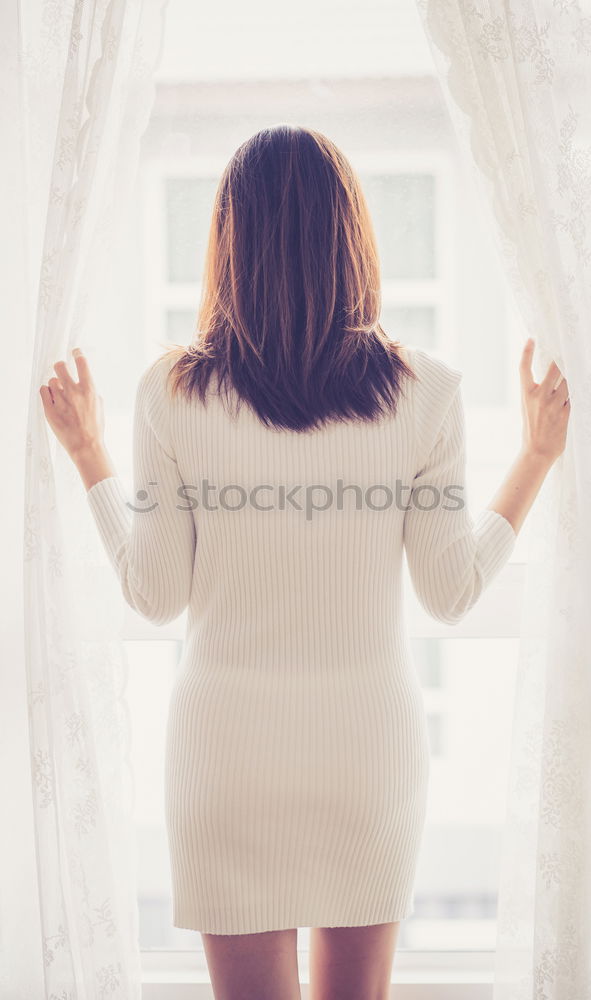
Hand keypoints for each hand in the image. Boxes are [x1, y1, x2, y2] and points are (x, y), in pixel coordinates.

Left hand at [39, 348, 104, 460]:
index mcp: (89, 390)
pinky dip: (47, 392)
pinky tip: (52, 398)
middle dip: (60, 366)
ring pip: (52, 381)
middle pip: (60, 366)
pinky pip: (43, 391)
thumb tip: (82, 382)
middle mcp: (74, 392)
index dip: (77, 354)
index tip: (75, 352)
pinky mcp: (50, 409)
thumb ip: (90, 391)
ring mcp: (60, 400)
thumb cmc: (95, 427)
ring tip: (60, 394)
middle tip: (61, 370)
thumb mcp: (99, 405)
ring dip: (55, 385)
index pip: (81, 363)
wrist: (85, 445)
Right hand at [519, 338, 570, 463]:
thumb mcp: (528, 407)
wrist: (537, 450)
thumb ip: (537, 392)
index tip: (531, 339)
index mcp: (527, 394)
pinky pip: (575, 395)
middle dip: (562, 359)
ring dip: (573, 375)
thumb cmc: (532, 428)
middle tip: (568, 349)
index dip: (527, 352)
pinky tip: (580, 386)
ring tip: (577, 367)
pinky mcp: (566, 412)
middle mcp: (540, 396)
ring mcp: (553, 404)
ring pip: (568, 381)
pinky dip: (578, 390)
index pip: (524, 368)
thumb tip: (553, 376)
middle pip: (554, 369)